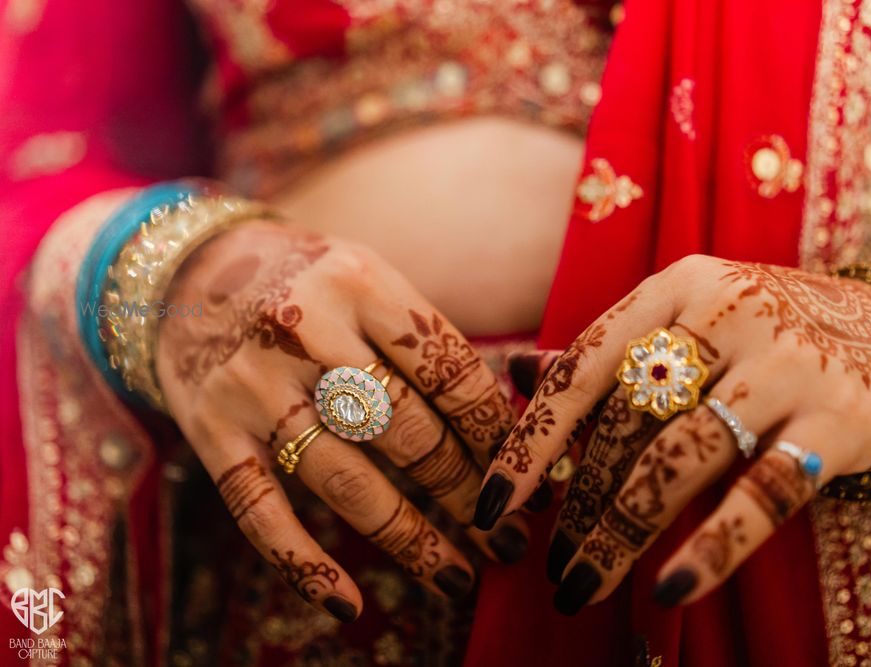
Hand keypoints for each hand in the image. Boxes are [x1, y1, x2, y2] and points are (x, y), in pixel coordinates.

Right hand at [156, 220, 533, 621]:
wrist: (185, 273)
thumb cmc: (305, 282)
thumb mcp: (367, 278)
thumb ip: (424, 339)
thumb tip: (505, 422)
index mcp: (360, 283)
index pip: (448, 372)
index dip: (495, 434)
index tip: (525, 475)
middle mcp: (303, 329)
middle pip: (407, 431)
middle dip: (468, 492)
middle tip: (509, 536)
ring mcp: (253, 384)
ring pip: (346, 480)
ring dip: (411, 538)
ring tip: (458, 574)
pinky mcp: (210, 431)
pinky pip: (259, 512)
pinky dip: (303, 566)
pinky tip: (349, 604)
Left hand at [476, 255, 870, 614]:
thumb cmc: (766, 336)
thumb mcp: (689, 322)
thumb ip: (608, 351)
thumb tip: (517, 373)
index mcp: (677, 287)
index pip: (583, 368)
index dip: (532, 440)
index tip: (491, 502)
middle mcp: (727, 313)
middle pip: (625, 423)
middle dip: (578, 504)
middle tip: (553, 562)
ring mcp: (787, 363)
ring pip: (677, 460)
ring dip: (619, 531)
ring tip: (583, 583)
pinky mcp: (839, 420)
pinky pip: (761, 494)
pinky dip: (711, 547)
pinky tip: (668, 589)